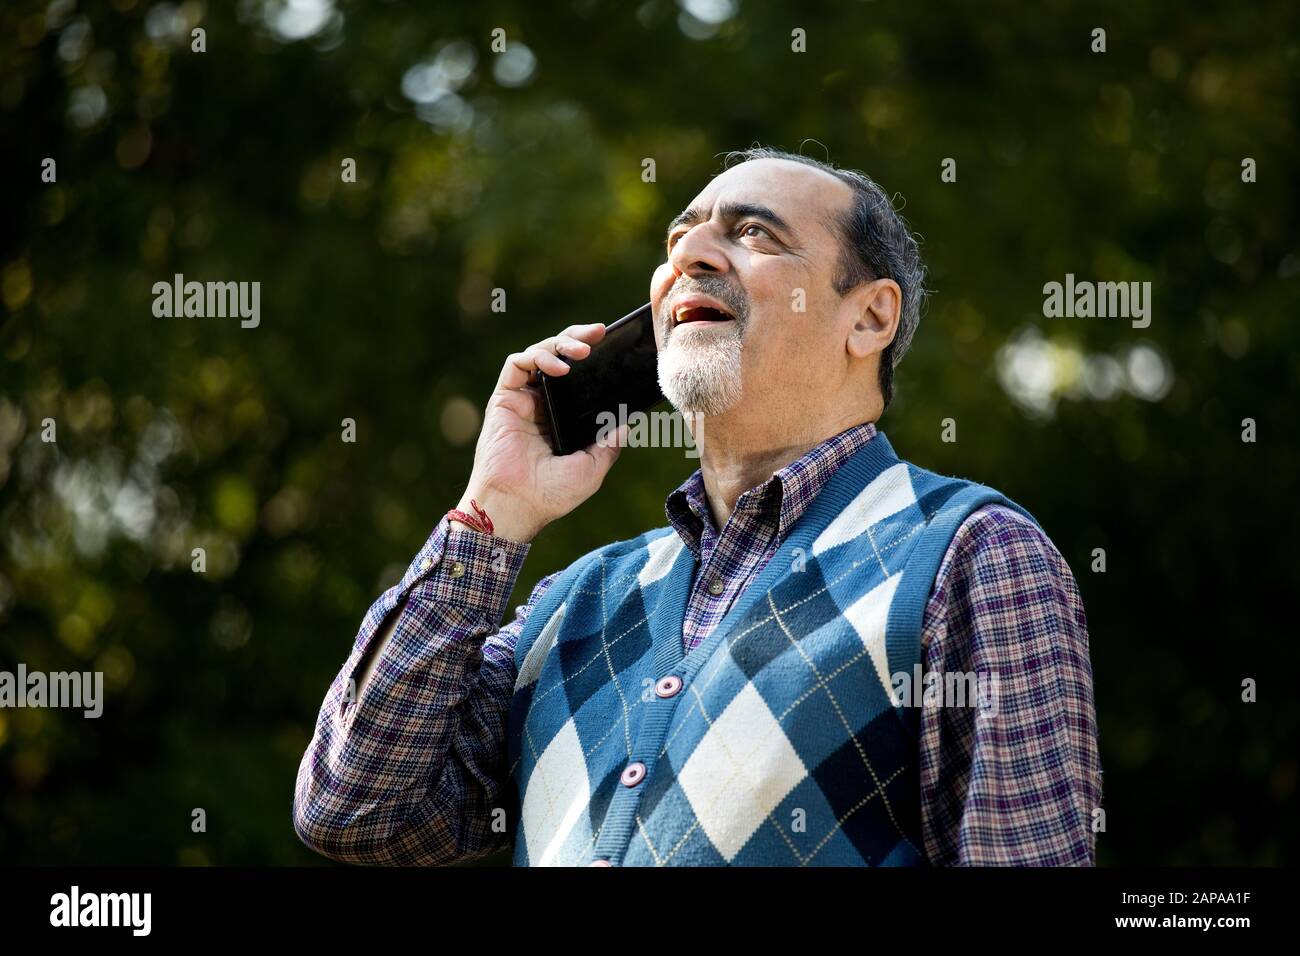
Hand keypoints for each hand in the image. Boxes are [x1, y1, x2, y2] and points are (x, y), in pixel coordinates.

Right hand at [453, 323, 628, 541]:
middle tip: (599, 332)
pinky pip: (517, 365)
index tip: (612, 345)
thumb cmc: (550, 495)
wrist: (517, 505)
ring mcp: (521, 401)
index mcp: (561, 418)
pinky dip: (537, 357)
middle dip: (577, 338)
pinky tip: (559, 367)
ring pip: (538, 354)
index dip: (592, 358)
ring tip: (581, 350)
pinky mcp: (503, 399)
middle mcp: (541, 405)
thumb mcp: (591, 469)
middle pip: (558, 357)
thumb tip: (628, 421)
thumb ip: (609, 444)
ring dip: (560, 344)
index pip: (577, 377)